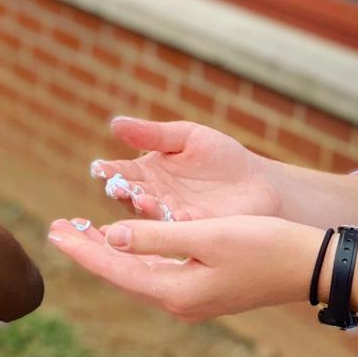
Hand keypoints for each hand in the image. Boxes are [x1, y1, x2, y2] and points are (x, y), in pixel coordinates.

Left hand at [46, 215, 323, 322]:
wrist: (312, 266)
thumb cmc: (265, 245)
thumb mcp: (207, 235)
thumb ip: (157, 236)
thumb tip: (111, 238)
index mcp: (176, 291)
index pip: (116, 269)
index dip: (83, 248)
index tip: (53, 231)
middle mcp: (179, 301)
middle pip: (122, 274)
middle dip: (89, 250)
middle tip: (57, 228)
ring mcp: (193, 299)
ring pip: (138, 273)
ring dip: (111, 252)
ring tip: (82, 231)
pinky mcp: (205, 290)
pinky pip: (157, 272)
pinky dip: (137, 254)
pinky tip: (127, 241)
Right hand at [89, 117, 283, 221]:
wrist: (259, 182)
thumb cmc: (223, 157)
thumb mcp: (187, 137)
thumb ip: (153, 134)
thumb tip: (115, 124)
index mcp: (148, 174)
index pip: (120, 174)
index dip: (108, 172)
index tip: (99, 169)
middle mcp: (153, 198)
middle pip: (128, 197)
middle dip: (120, 192)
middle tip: (113, 186)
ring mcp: (171, 218)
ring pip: (149, 217)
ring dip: (143, 209)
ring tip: (140, 199)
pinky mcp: (193, 232)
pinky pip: (177, 229)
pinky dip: (171, 225)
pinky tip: (169, 216)